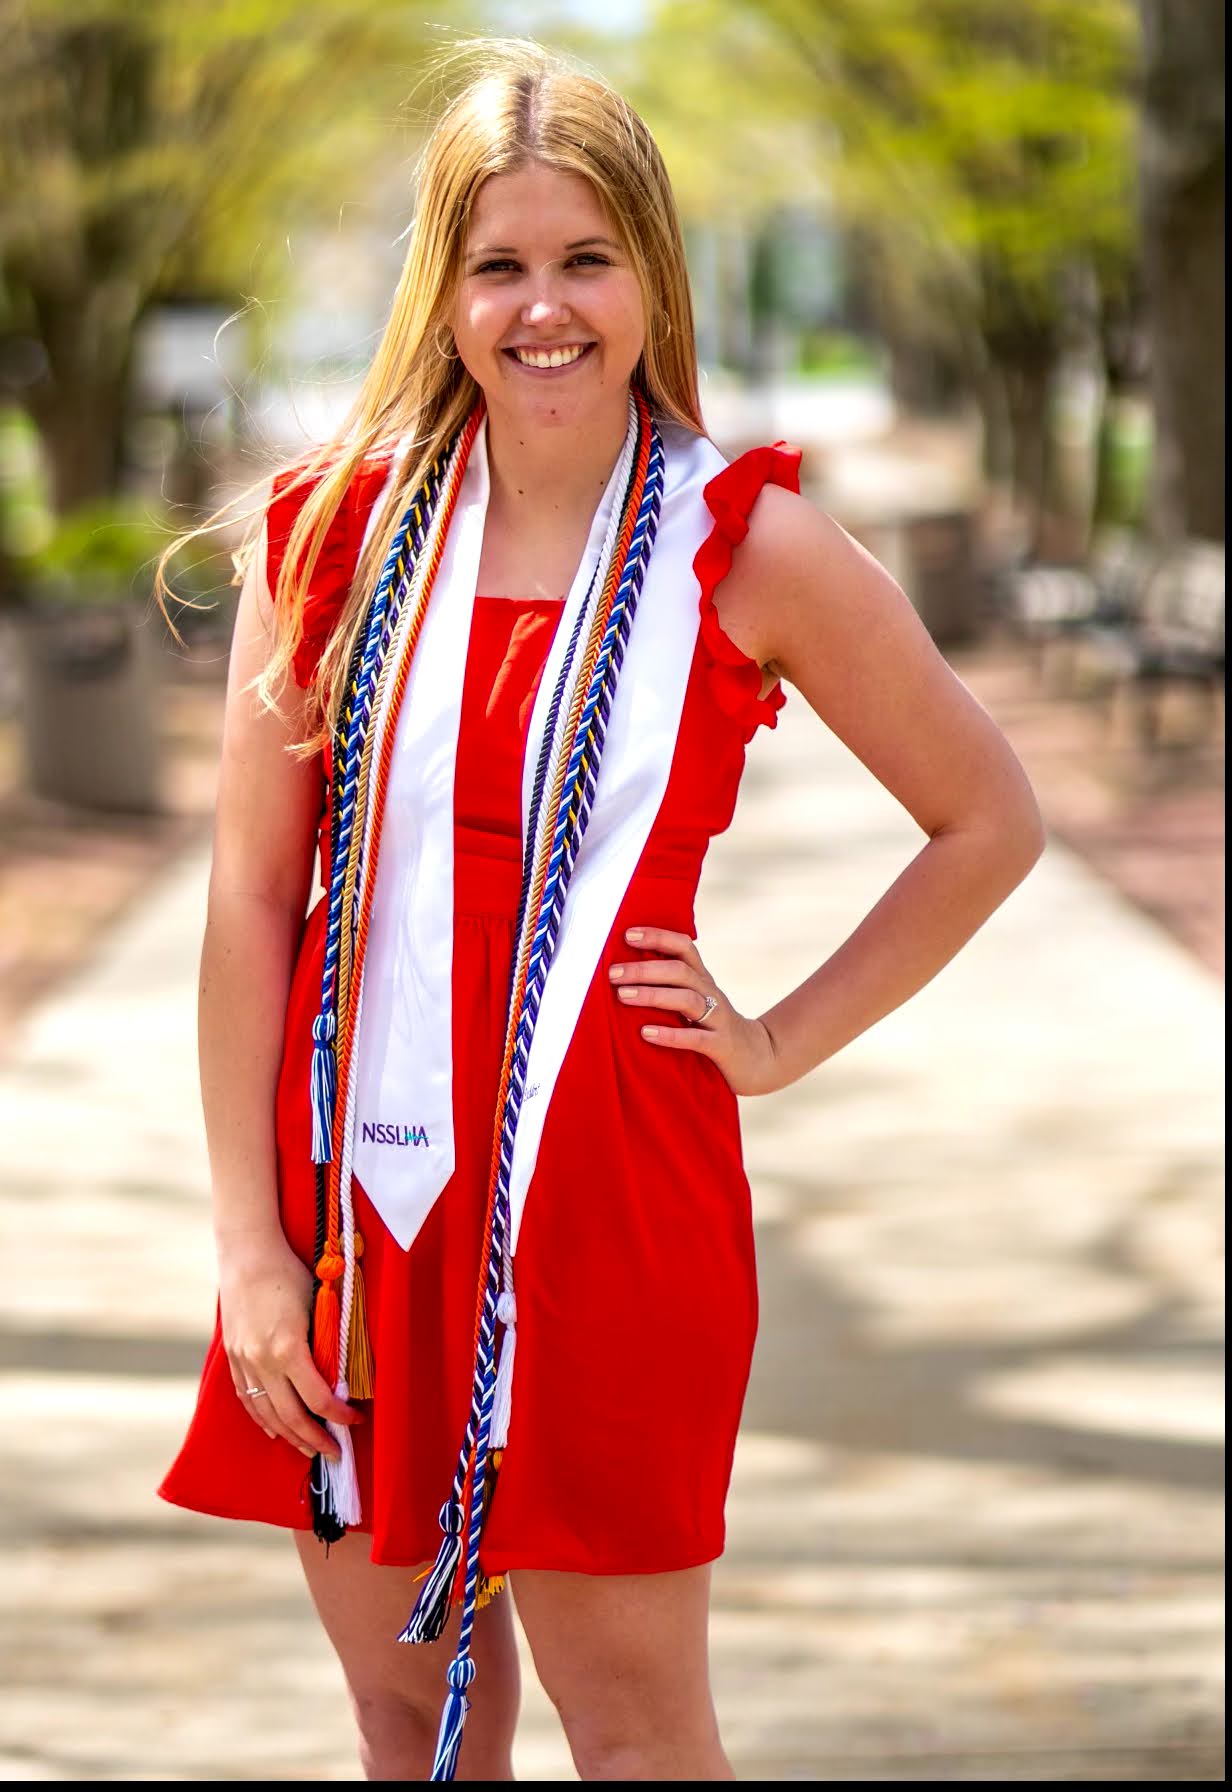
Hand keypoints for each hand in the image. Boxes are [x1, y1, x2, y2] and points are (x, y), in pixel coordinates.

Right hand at [217, 1227, 361, 1460]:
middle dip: (314, 1439)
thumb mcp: (317, 1303)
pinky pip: (246, 1397)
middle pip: (290, 1416)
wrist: (247, 1251)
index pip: (318, 1398)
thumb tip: (344, 1372)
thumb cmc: (289, 1271)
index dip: (338, 1416)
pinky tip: (272, 1430)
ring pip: (265, 1413)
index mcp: (288, 1348)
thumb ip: (326, 1342)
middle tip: (334, 1453)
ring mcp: (243, 1360)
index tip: (355, 1422)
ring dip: (288, 1435)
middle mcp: (262, 1360)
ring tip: (307, 1449)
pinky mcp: (232, 1355)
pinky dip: (260, 1418)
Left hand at [609, 925, 782, 1096]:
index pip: (683, 947)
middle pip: (680, 971)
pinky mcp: (721, 1046)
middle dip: (644, 969)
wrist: (757, 1058)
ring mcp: (719, 1019)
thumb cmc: (712, 1028)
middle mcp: (711, 993)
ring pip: (687, 999)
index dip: (658, 937)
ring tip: (623, 996)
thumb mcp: (694, 1002)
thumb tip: (623, 975)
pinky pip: (696, 1038)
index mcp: (702, 979)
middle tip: (613, 973)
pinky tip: (645, 1033)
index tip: (627, 935)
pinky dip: (670, 1034)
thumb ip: (668, 987)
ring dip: (653, 995)